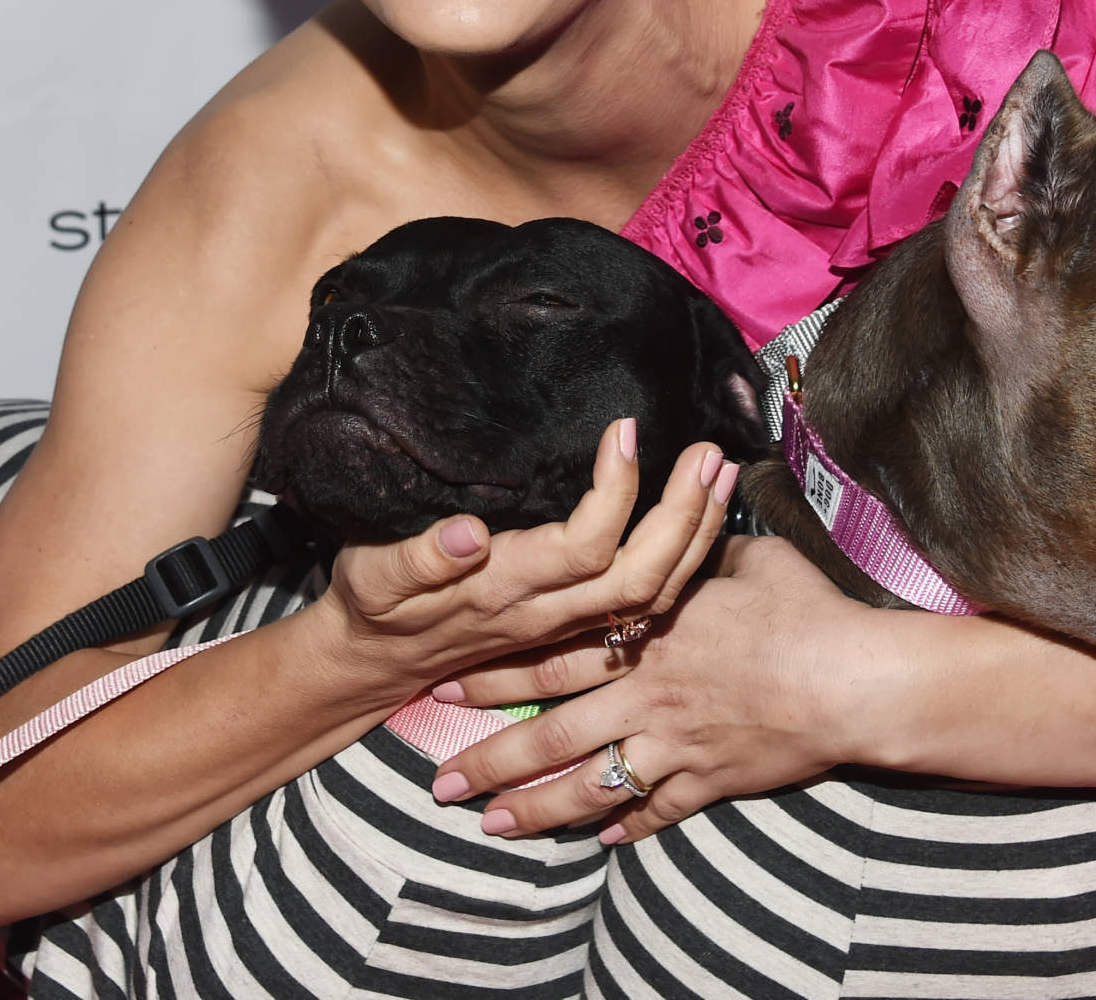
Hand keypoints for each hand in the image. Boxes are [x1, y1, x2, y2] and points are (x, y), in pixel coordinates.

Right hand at [314, 419, 735, 702]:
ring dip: (696, 535)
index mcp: (504, 589)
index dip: (616, 493)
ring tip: (721, 473)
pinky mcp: (576, 622)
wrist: (377, 665)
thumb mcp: (374, 577)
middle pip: (641, 577)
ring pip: (656, 593)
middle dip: (683, 515)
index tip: (624, 431)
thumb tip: (468, 534)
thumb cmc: (375, 606)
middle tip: (707, 452)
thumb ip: (419, 558)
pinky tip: (703, 515)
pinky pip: (649, 599)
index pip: (584, 547)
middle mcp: (547, 611)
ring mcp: (568, 622)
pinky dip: (687, 557)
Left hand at [427, 534, 878, 841]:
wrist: (850, 680)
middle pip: (549, 731)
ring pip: (588, 786)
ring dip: (534, 809)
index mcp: (644, 634)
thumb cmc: (802, 609)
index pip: (549, 655)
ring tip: (491, 826)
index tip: (445, 678)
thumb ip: (701, 549)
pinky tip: (598, 840)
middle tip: (439, 780)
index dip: (493, 670)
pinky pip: (657, 811)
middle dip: (489, 758)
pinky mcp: (709, 781)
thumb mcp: (746, 558)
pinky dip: (626, 827)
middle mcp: (645, 694)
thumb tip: (694, 509)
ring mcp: (674, 744)